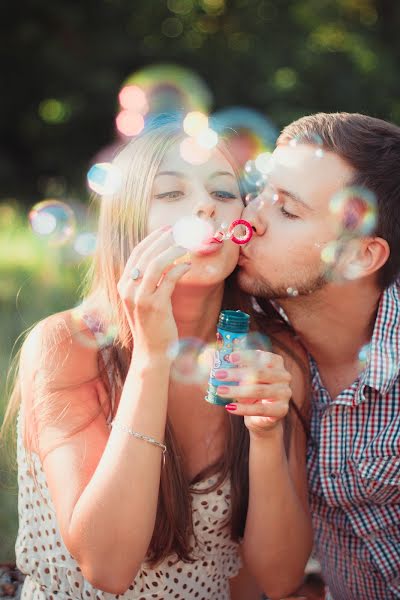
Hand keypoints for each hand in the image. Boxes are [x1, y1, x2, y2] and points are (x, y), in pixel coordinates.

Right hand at [117, 226, 190, 355]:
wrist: (151, 353)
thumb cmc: (153, 325)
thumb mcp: (145, 300)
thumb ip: (150, 281)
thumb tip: (166, 258)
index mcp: (123, 285)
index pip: (136, 254)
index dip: (152, 239)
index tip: (167, 229)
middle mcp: (128, 289)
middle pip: (145, 255)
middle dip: (164, 240)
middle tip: (180, 232)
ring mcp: (140, 297)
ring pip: (155, 264)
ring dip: (173, 250)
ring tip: (186, 245)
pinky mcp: (155, 305)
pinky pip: (169, 279)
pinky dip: (180, 269)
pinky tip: (188, 265)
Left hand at [213, 350, 291, 436]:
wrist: (262, 416)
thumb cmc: (251, 390)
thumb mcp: (244, 376)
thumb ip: (233, 366)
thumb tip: (212, 357)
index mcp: (276, 362)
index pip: (262, 356)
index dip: (245, 356)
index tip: (229, 358)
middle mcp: (284, 376)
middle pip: (258, 373)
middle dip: (236, 373)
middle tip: (218, 375)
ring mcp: (284, 393)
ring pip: (258, 390)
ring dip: (236, 391)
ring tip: (220, 390)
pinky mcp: (281, 410)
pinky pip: (259, 409)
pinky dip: (243, 408)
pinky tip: (229, 407)